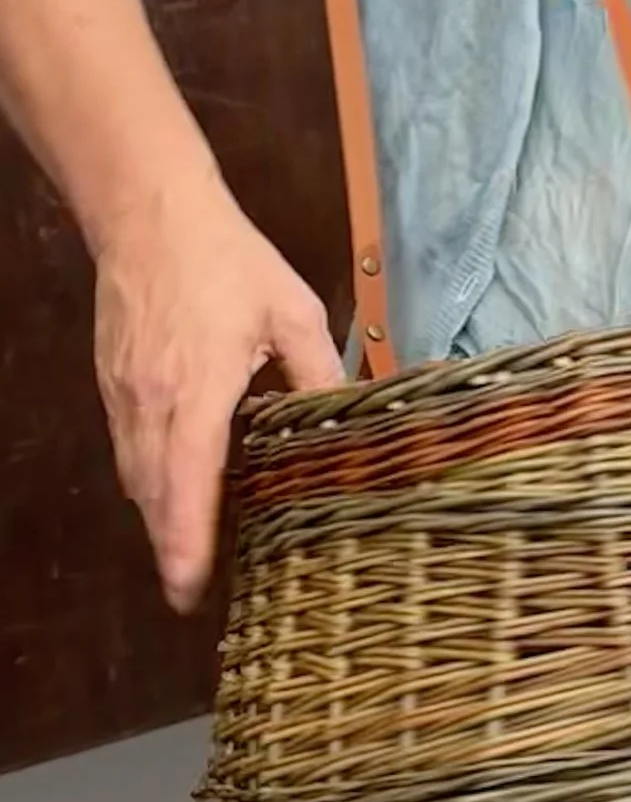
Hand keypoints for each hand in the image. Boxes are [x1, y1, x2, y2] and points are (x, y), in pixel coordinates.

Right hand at [93, 185, 341, 609]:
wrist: (149, 212)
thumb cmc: (225, 259)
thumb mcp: (290, 311)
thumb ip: (317, 372)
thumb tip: (348, 418)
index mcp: (197, 391)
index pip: (187, 486)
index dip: (187, 543)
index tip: (189, 589)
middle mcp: (150, 404)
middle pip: (154, 495)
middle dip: (171, 545)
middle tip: (195, 590)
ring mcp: (123, 395)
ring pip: (135, 475)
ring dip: (158, 516)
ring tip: (188, 551)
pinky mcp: (111, 382)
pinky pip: (127, 447)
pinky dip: (148, 478)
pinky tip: (174, 487)